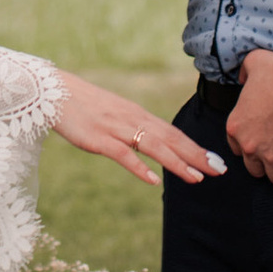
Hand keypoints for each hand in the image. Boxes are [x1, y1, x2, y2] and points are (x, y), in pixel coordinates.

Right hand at [52, 75, 224, 189]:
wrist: (53, 91)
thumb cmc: (83, 104)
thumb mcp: (114, 114)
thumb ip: (133, 128)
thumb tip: (151, 144)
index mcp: (137, 114)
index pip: (173, 132)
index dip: (195, 147)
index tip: (215, 160)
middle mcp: (132, 119)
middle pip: (171, 139)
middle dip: (196, 155)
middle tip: (219, 170)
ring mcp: (116, 128)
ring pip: (154, 146)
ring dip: (177, 163)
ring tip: (196, 178)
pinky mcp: (98, 139)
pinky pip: (123, 154)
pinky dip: (139, 167)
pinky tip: (153, 181)